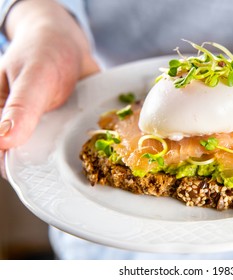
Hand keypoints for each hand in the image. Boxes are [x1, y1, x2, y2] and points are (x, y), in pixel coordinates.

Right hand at [0, 0, 98, 176]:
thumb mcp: (32, 76)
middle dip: (48, 169)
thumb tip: (4, 140)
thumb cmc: (43, 51)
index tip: (38, 180)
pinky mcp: (67, 128)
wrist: (68, 41)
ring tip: (91, 171)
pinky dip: (87, 150)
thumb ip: (21, 106)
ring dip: (70, 163)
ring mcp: (46, 130)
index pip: (2, 152)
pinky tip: (101, 156)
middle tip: (71, 178)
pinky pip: (74, 144)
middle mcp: (22, 128)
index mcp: (1, 116)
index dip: (16, 167)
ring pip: (54, 155)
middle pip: (30, 159)